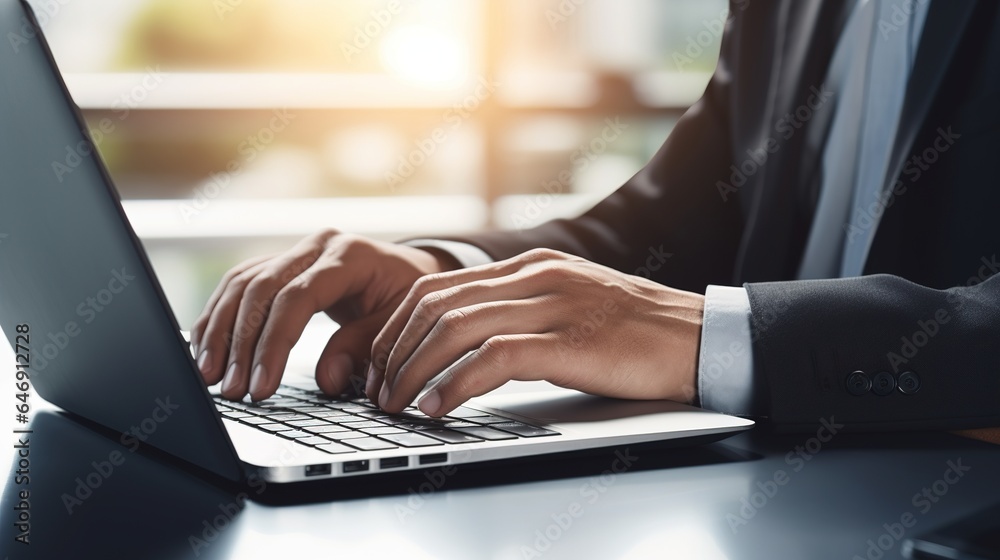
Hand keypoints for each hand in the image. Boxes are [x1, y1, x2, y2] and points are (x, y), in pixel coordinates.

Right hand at [190, 229, 456, 400]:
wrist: (410, 269)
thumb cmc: (408, 297)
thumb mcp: (399, 322)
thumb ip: (364, 347)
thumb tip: (328, 379)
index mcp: (349, 255)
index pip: (297, 297)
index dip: (274, 344)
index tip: (261, 386)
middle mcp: (316, 246)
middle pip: (261, 289)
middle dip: (240, 344)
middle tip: (231, 389)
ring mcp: (295, 251)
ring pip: (241, 284)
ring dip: (220, 332)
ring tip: (210, 376)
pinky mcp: (280, 263)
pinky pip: (239, 286)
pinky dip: (219, 318)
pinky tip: (206, 348)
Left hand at [367, 248, 704, 416]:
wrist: (701, 337)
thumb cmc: (636, 333)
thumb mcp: (569, 307)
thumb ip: (521, 313)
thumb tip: (465, 347)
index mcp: (530, 267)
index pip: (438, 287)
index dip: (397, 328)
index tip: (382, 365)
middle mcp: (535, 276)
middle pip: (435, 305)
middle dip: (394, 351)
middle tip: (377, 391)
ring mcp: (553, 304)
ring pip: (454, 327)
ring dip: (413, 370)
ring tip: (395, 404)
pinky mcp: (570, 340)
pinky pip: (494, 358)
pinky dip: (455, 385)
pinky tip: (438, 406)